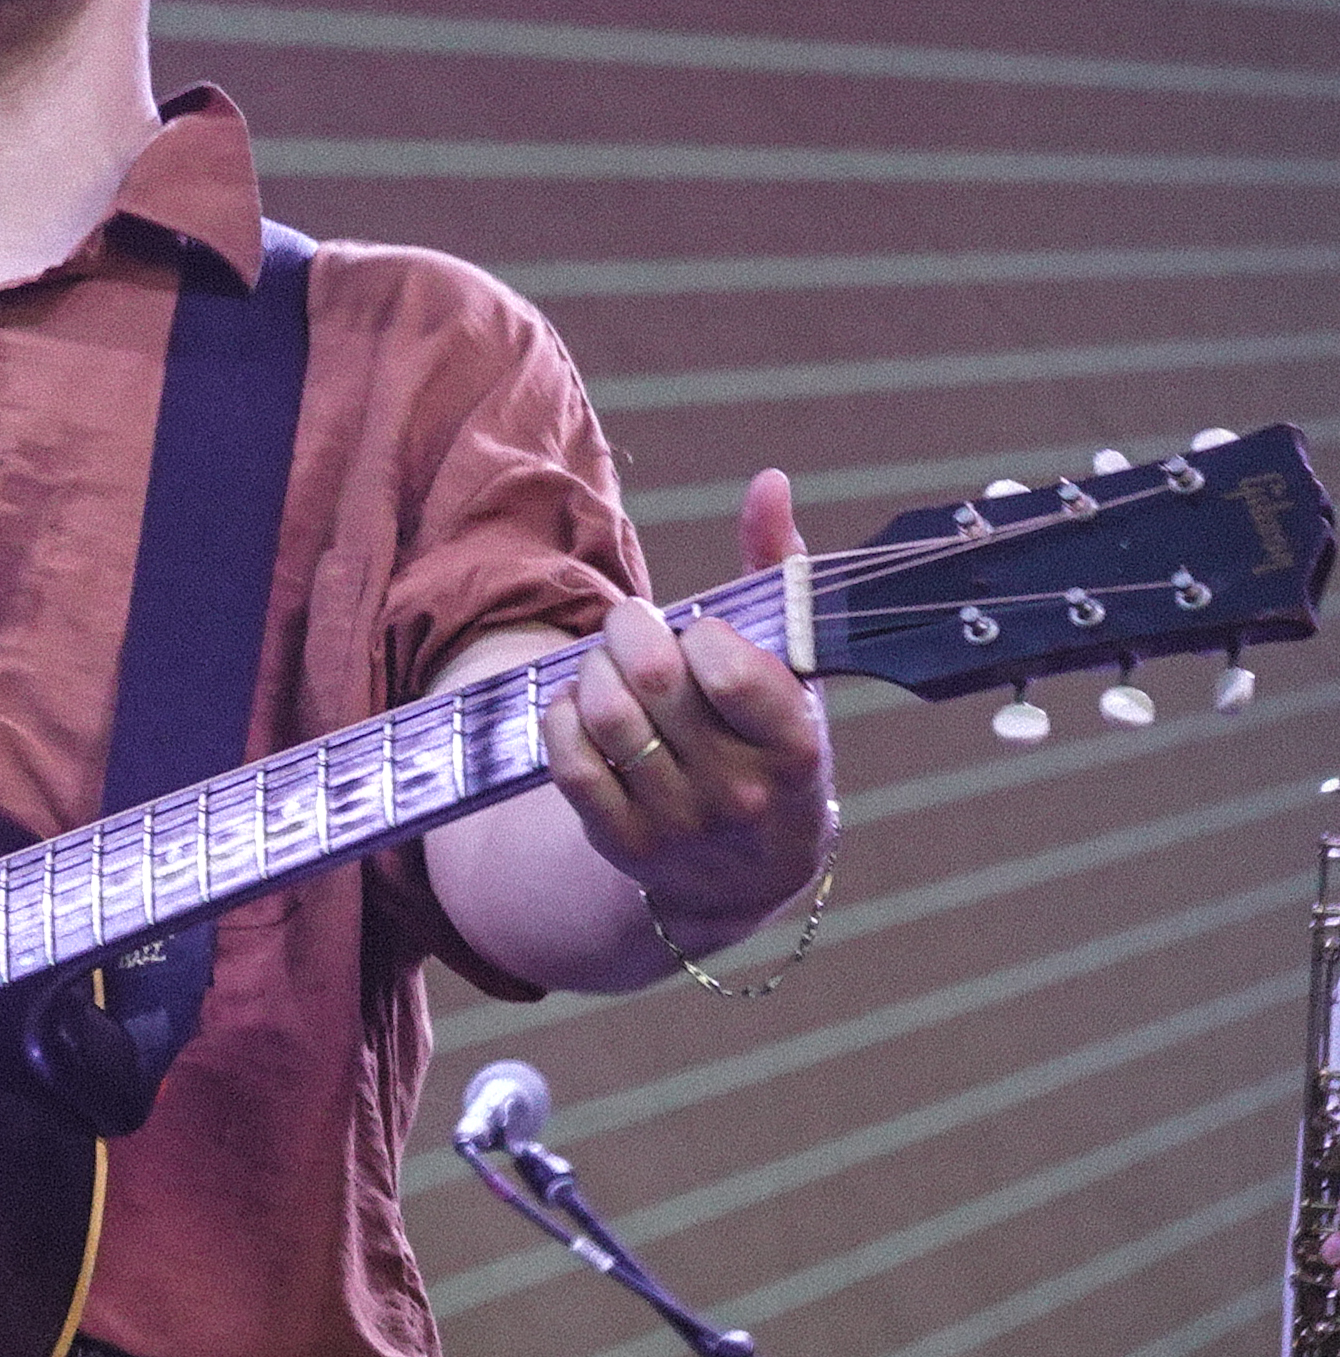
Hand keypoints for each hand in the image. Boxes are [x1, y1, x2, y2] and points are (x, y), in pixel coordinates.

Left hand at [540, 466, 837, 951]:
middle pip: (653, 683)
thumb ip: (779, 573)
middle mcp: (740, 793)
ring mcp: (678, 823)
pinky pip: (566, 761)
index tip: (698, 631)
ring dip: (591, 670)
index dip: (699, 632)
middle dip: (629, 632)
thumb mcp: (794, 672)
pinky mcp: (620, 843)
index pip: (731, 670)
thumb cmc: (769, 744)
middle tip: (631, 624)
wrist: (745, 873)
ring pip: (606, 718)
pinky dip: (559, 716)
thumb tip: (767, 483)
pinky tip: (579, 705)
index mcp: (796, 747)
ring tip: (606, 663)